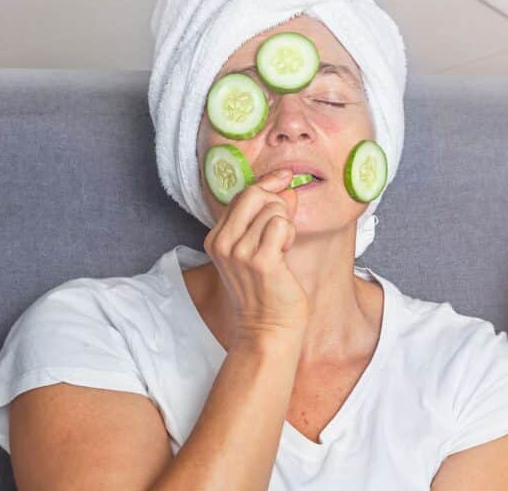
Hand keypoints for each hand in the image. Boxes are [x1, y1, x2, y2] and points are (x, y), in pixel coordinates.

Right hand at [203, 169, 309, 344]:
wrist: (268, 329)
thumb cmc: (267, 291)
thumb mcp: (258, 249)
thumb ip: (267, 217)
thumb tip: (285, 187)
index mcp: (217, 238)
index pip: (242, 195)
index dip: (268, 183)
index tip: (285, 177)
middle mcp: (223, 242)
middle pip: (254, 194)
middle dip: (278, 202)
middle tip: (283, 228)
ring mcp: (239, 252)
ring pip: (273, 209)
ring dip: (286, 225)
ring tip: (282, 248)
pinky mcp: (260, 261)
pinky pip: (281, 225)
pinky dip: (290, 235)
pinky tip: (285, 253)